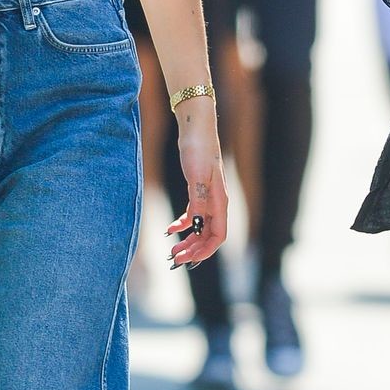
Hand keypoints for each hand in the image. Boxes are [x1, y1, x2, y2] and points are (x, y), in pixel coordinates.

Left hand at [168, 114, 228, 269]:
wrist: (195, 129)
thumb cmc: (198, 150)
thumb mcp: (197, 176)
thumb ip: (198, 202)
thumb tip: (196, 226)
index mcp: (219, 202)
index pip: (218, 236)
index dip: (205, 251)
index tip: (189, 260)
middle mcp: (216, 203)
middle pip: (208, 236)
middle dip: (193, 249)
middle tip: (174, 259)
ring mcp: (208, 198)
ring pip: (200, 228)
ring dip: (187, 241)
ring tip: (171, 249)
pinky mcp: (198, 192)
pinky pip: (193, 216)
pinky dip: (182, 225)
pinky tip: (169, 229)